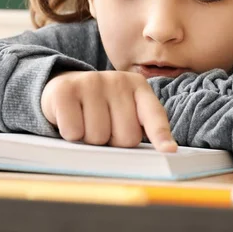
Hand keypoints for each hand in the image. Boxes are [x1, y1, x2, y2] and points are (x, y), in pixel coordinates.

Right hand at [41, 71, 176, 152]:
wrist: (64, 86)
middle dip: (113, 140)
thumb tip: (163, 151)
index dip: (160, 134)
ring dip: (90, 138)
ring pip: (98, 137)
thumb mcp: (125, 109)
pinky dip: (71, 134)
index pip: (154, 114)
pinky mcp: (65, 91)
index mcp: (138, 86)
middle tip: (104, 126)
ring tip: (86, 121)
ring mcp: (91, 82)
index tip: (169, 150)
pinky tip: (71, 118)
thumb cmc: (101, 106)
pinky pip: (74, 132)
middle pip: (126, 137)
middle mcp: (118, 80)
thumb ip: (141, 126)